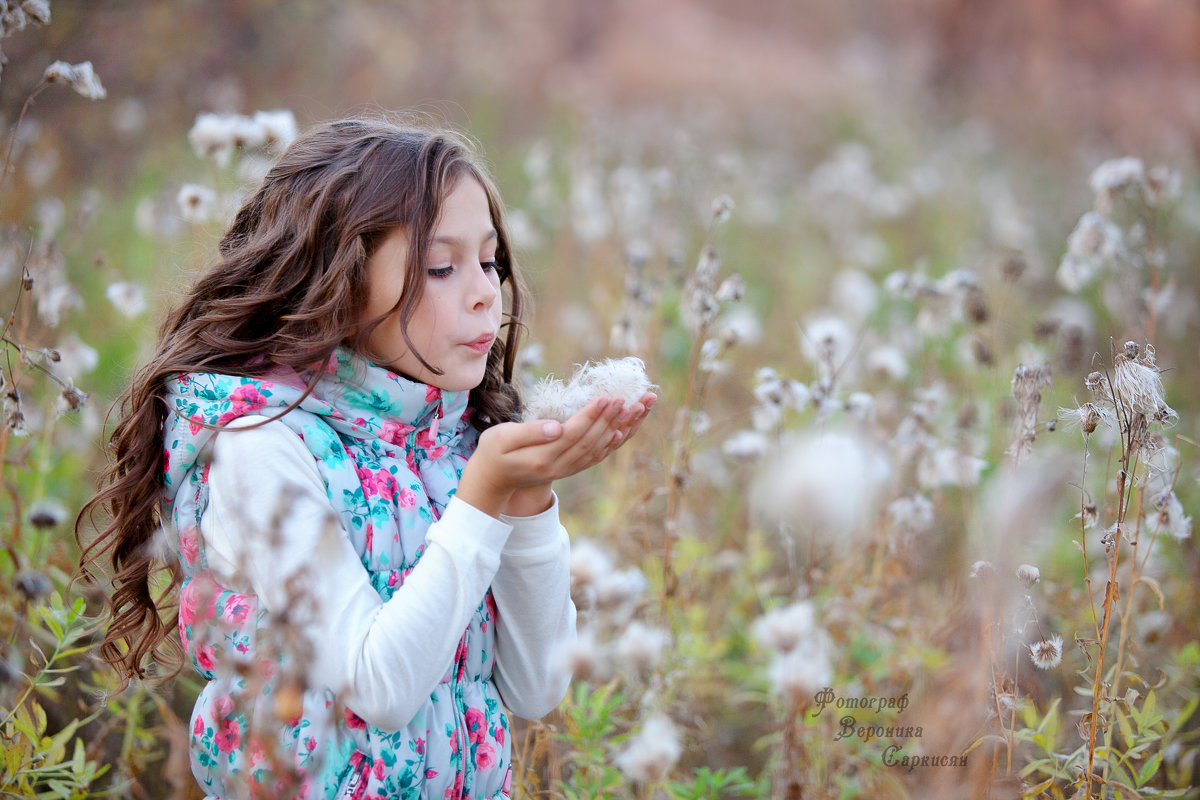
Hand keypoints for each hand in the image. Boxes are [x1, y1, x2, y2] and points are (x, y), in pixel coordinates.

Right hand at [457, 393, 656, 516]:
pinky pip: (596, 456)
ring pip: (599, 450)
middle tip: (628, 398)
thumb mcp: (501, 439)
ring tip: (638, 409)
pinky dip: (612, 444)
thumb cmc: (493, 453)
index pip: (574, 434)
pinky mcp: (569, 469)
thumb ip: (529, 433)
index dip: (592, 416)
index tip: (607, 397)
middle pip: (592, 441)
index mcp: (542, 458)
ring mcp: (566, 470)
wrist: (492, 481)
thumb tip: (557, 427)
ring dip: (621, 429)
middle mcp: (559, 467)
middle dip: (612, 419)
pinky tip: (624, 430)